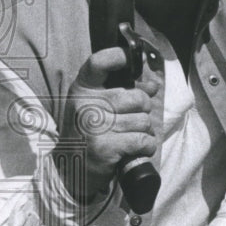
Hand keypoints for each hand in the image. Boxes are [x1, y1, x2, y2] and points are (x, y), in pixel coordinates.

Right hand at [54, 47, 158, 200]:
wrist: (72, 169)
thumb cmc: (90, 133)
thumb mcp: (98, 106)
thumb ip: (124, 92)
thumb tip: (153, 85)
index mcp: (82, 90)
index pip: (98, 63)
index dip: (117, 57)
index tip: (128, 60)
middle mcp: (85, 105)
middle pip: (138, 98)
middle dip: (143, 111)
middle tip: (130, 122)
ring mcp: (94, 126)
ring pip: (144, 121)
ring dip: (144, 132)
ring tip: (128, 138)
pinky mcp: (104, 147)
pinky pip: (143, 140)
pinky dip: (146, 147)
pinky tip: (134, 150)